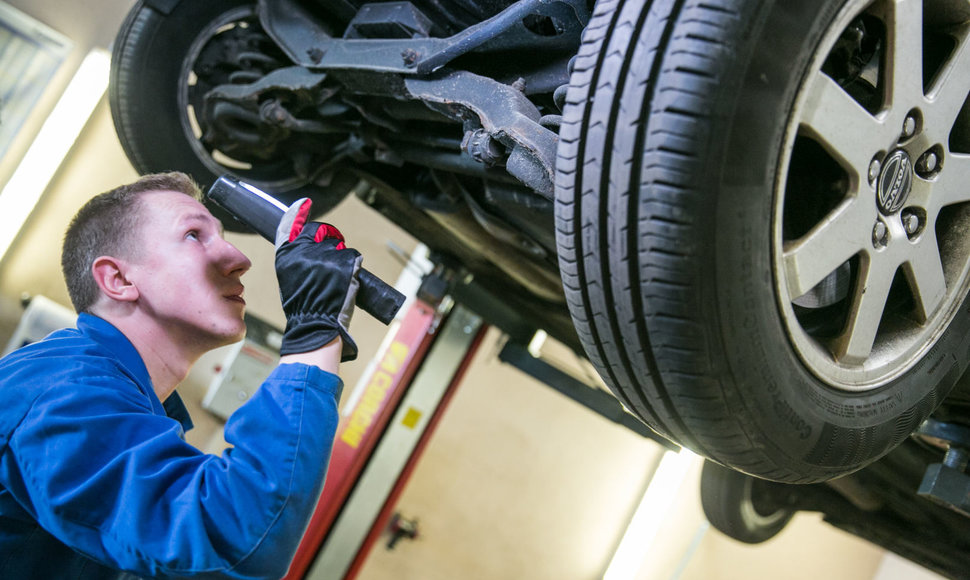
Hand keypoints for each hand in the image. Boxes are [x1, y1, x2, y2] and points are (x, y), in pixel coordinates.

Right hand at [275, 198, 360, 360]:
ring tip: (336, 280)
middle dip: (329, 240)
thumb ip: (297, 257)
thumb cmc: (303, 305)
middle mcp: (305, 251)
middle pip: (322, 232)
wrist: (316, 323)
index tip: (303, 204)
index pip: (290, 226)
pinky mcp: (345, 262)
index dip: (297, 214)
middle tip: (331, 261)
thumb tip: (307, 242)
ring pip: (340, 246)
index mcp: (288, 254)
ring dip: (342, 258)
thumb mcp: (290, 277)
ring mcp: (326, 256)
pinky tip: (347, 280)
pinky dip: (354, 267)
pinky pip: (353, 256)